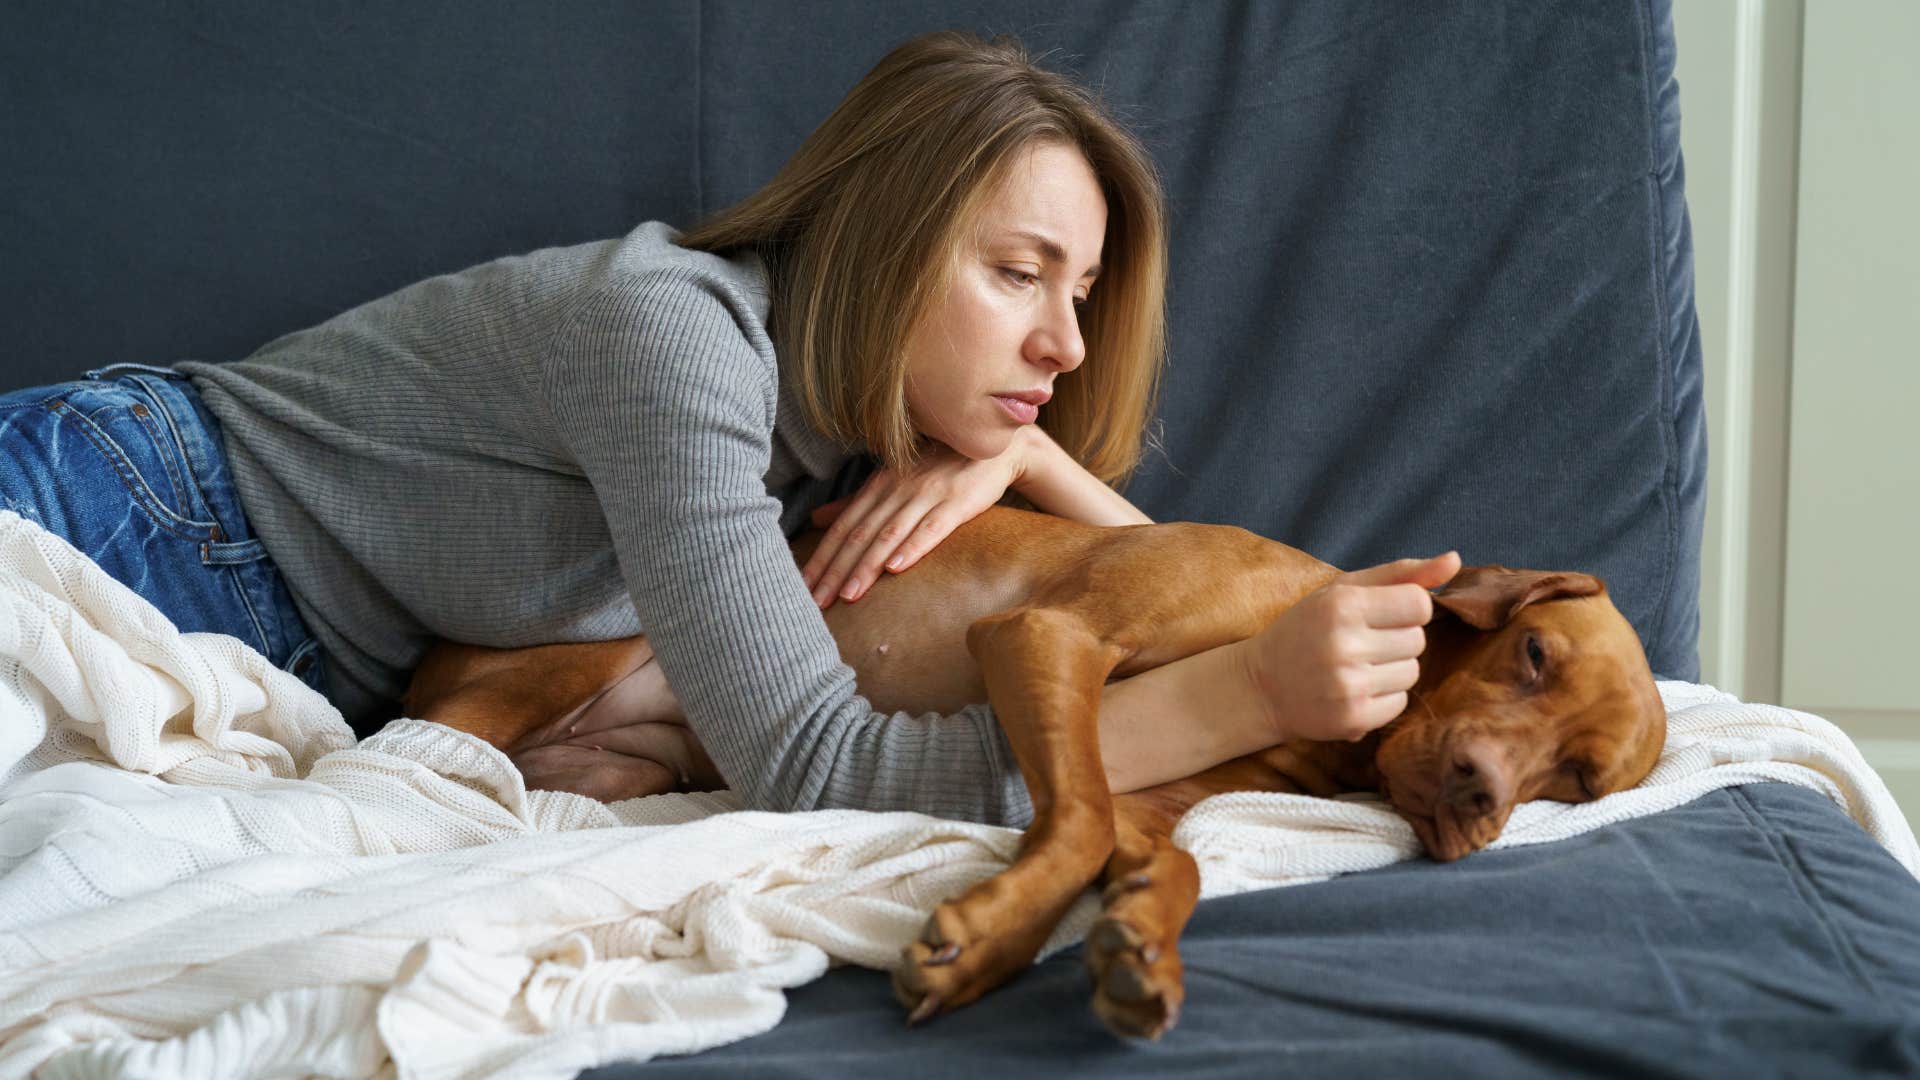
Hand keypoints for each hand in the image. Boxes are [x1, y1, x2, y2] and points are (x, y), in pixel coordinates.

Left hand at [801, 435, 1033, 607]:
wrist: (992, 448)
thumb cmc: (939, 466)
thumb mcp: (892, 480)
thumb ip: (855, 503)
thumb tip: (815, 520)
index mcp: (878, 486)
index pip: (842, 527)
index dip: (821, 558)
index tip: (803, 587)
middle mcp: (897, 489)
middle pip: (859, 535)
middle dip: (836, 571)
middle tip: (816, 603)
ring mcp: (927, 495)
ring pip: (889, 535)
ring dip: (866, 566)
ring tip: (848, 596)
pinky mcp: (957, 503)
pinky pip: (931, 528)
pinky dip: (912, 547)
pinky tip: (896, 568)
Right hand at [1241, 551, 1462, 741]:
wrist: (1260, 687)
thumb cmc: (1306, 630)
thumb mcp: (1342, 591)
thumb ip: (1400, 574)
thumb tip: (1455, 560)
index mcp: (1342, 605)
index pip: (1420, 604)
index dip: (1406, 609)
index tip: (1379, 615)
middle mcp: (1345, 644)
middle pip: (1418, 640)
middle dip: (1397, 640)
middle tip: (1361, 643)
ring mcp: (1349, 685)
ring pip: (1412, 672)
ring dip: (1392, 669)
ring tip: (1356, 667)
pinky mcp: (1353, 718)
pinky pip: (1400, 703)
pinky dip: (1384, 697)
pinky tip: (1354, 690)